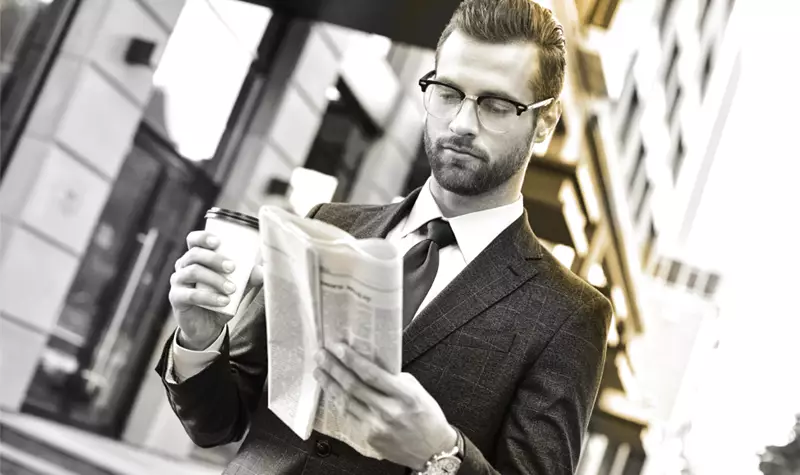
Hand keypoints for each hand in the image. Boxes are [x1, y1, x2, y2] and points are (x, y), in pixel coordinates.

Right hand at [168, 231, 263, 349]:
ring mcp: (177, 282)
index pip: (193, 240)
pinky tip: (223, 301)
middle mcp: (183, 266)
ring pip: (193, 272)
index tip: (218, 242)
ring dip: (215, 279)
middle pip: (194, 254)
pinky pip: (190, 294)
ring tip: (231, 289)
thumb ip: (248, 278)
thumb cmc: (221, 299)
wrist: (208, 326)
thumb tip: (262, 271)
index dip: (203, 237)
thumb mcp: (237, 287)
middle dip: (214, 259)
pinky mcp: (176, 299)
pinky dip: (209, 297)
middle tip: (232, 267)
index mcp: (196, 257)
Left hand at [313, 344, 456, 470]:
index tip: (338, 348)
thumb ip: (395, 379)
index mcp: (404, 396)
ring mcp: (376, 427)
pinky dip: (338, 401)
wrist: (432, 451)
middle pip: (353, 386)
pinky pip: (349, 416)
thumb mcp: (417, 392)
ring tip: (319, 371)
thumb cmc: (428, 417)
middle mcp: (388, 411)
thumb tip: (373, 366)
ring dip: (330, 384)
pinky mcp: (369, 438)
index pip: (372, 375)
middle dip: (334, 368)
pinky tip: (331, 391)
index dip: (352, 360)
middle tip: (321, 355)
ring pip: (346, 401)